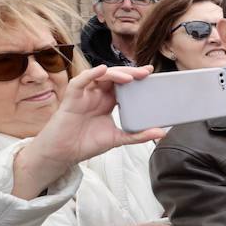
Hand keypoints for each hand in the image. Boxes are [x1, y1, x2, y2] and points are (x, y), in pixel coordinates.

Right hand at [12, 65, 164, 199]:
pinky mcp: (71, 98)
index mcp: (108, 101)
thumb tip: (162, 133)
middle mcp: (96, 95)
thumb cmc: (86, 143)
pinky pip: (80, 82)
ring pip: (99, 76)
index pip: (123, 84)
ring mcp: (84, 95)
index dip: (135, 77)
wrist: (63, 154)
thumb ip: (138, 135)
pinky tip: (102, 71)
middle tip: (145, 72)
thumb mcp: (118, 138)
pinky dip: (90, 74)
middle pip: (114, 76)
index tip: (151, 73)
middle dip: (130, 72)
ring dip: (115, 73)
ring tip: (130, 78)